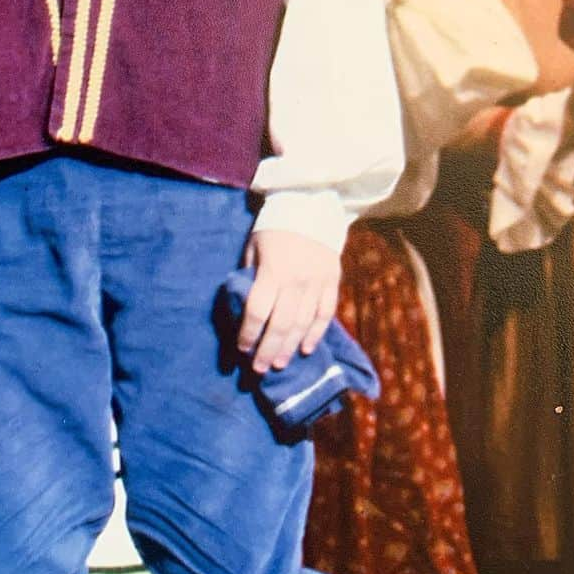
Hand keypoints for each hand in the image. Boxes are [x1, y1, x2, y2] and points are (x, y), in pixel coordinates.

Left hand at [237, 229, 340, 373]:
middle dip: (268, 350)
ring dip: (290, 347)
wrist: (310, 204)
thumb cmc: (274, 227)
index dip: (248, 333)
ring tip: (279, 364)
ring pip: (303, 324)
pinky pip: (325, 314)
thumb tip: (243, 302)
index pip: (258, 311)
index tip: (241, 349)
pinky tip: (306, 349)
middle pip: (281, 324)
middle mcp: (296, 281)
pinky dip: (315, 333)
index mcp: (273, 271)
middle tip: (259, 369)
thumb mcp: (253, 246)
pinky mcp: (332, 281)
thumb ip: (250, 274)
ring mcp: (317, 282)